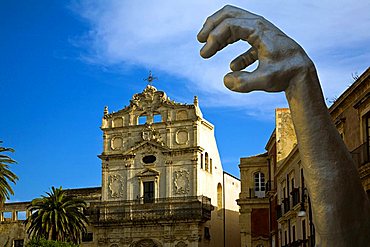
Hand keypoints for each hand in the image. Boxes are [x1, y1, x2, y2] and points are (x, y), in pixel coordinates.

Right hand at [197, 5, 313, 92]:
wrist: (303, 75)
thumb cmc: (287, 75)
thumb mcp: (265, 81)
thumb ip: (244, 82)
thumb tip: (225, 80)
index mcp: (259, 29)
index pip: (229, 25)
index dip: (214, 39)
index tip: (204, 54)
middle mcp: (259, 26)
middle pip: (229, 14)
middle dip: (212, 26)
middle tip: (200, 39)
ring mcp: (261, 32)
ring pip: (234, 23)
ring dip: (219, 34)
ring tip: (207, 48)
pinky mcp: (262, 42)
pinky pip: (243, 39)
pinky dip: (233, 48)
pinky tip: (232, 65)